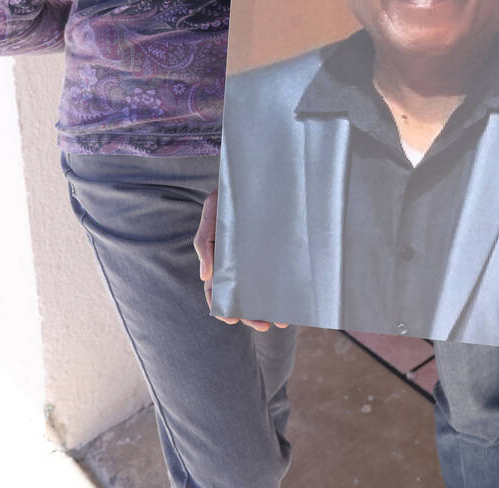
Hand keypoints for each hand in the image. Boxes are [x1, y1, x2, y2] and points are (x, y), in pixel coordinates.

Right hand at [194, 188, 287, 332]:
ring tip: (283, 321)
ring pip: (262, 288)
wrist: (252, 172)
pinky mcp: (274, 249)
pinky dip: (284, 288)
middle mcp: (238, 261)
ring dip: (270, 307)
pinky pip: (278, 272)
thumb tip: (205, 276)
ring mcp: (257, 256)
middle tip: (264, 325)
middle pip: (242, 294)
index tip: (232, 318)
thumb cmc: (227, 194)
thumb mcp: (211, 212)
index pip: (217, 288)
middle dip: (251, 313)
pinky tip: (294, 299)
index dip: (222, 305)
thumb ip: (205, 242)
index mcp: (219, 256)